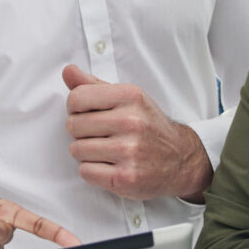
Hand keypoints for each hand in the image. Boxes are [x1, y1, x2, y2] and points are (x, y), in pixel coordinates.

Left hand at [62, 64, 210, 200]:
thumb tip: (68, 71)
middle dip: (81, 132)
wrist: (181, 160)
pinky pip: (85, 171)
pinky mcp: (125, 177)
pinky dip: (92, 171)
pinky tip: (109, 165)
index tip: (87, 113)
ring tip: (106, 150)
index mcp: (130, 96)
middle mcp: (131, 122)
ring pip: (76, 150)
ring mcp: (129, 151)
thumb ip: (94, 85)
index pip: (76, 98)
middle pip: (73, 125)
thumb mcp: (128, 98)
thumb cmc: (148, 126)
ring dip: (86, 153)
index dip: (75, 108)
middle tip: (100, 135)